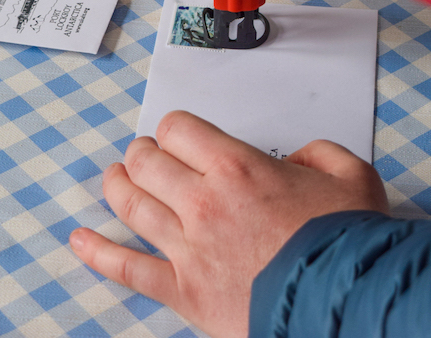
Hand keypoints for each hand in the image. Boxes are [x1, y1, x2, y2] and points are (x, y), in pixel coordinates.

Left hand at [69, 110, 388, 337]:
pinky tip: (79, 241)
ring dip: (116, 186)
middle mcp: (204, 202)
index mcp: (238, 167)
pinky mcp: (184, 291)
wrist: (343, 303)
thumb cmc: (345, 244)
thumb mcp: (351, 175)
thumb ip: (317, 153)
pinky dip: (98, 253)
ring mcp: (188, 248)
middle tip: (144, 154)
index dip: (174, 128)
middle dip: (142, 152)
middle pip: (147, 163)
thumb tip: (296, 159)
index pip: (180, 129)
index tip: (177, 135)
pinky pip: (128, 268)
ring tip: (112, 178)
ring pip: (132, 206)